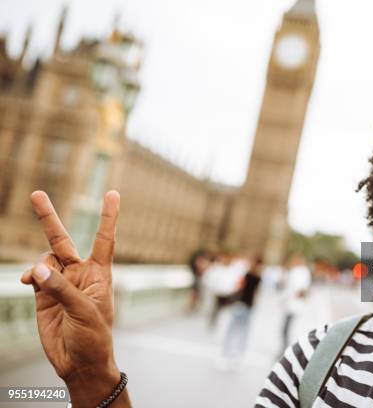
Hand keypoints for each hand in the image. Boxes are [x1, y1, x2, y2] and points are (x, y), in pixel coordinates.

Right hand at [21, 190, 129, 406]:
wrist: (79, 363)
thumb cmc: (94, 338)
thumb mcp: (83, 312)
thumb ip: (61, 288)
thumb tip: (37, 268)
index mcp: (100, 274)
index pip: (105, 239)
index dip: (108, 216)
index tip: (113, 192)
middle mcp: (80, 274)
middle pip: (63, 240)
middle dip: (49, 218)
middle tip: (36, 194)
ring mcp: (60, 283)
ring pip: (45, 259)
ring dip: (39, 265)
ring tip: (38, 281)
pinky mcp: (44, 296)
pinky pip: (34, 276)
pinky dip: (29, 276)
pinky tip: (27, 282)